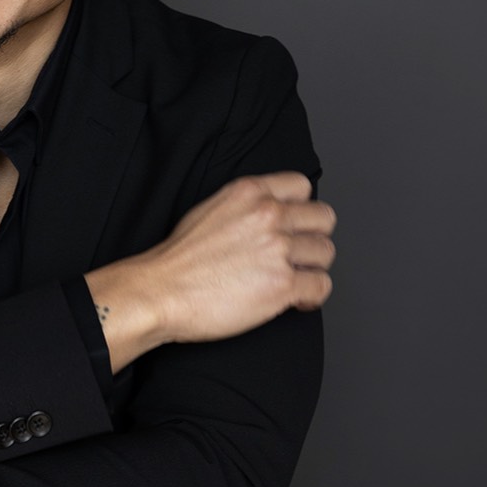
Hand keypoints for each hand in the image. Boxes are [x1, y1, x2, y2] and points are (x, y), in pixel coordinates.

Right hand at [87, 172, 335, 371]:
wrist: (161, 291)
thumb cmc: (178, 260)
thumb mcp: (210, 210)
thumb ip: (246, 206)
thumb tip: (269, 217)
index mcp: (250, 193)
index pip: (302, 186)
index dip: (301, 209)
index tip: (293, 226)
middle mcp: (269, 215)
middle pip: (323, 219)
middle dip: (313, 238)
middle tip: (297, 255)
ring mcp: (278, 250)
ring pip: (325, 253)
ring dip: (312, 268)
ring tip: (294, 279)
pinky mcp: (283, 285)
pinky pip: (321, 286)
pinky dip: (312, 296)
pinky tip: (296, 300)